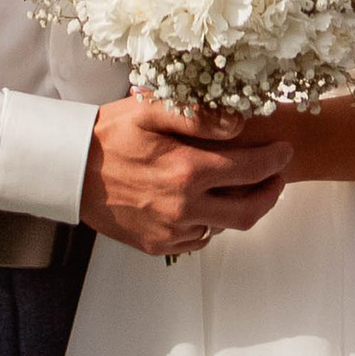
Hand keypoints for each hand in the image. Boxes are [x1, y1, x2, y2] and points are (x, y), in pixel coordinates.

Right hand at [81, 96, 292, 258]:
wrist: (69, 170)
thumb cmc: (110, 134)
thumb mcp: (150, 110)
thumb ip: (198, 116)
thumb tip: (239, 124)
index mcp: (187, 171)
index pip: (250, 170)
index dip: (275, 160)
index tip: (285, 150)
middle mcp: (183, 208)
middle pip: (248, 211)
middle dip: (271, 194)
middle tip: (279, 177)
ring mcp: (170, 231)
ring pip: (223, 226)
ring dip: (239, 207)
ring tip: (244, 186)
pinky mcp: (157, 245)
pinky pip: (197, 238)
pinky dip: (209, 221)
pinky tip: (205, 203)